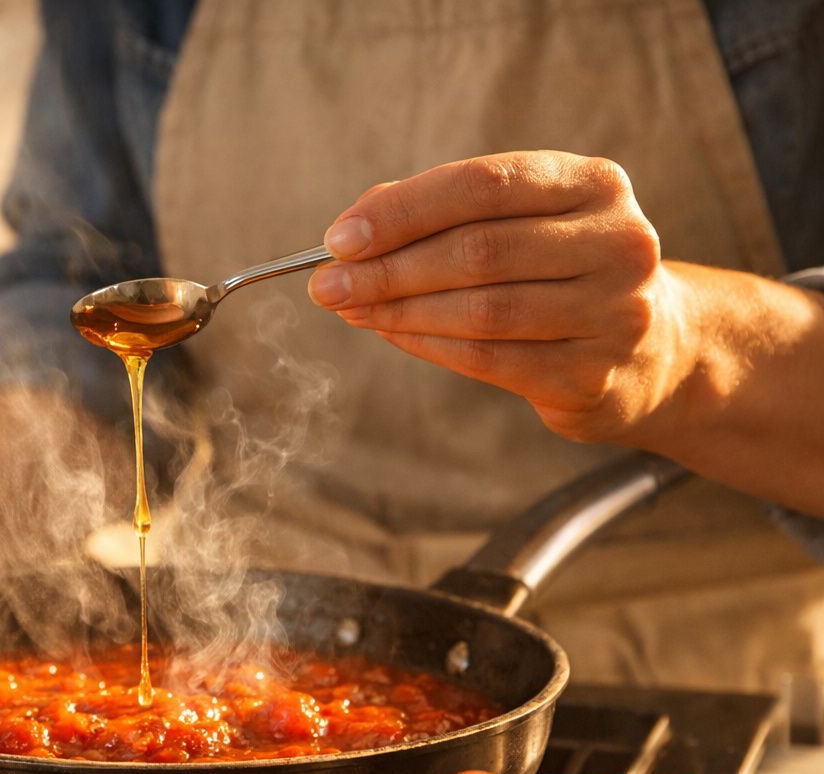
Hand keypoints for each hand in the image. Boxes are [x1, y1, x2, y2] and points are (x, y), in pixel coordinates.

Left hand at [306, 150, 689, 443]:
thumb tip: (350, 235)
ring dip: (399, 311)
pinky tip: (391, 333)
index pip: (482, 185)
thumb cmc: (559, 271)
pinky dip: (426, 345)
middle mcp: (617, 243)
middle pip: (476, 251)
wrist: (658, 350)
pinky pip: (486, 360)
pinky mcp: (593, 375)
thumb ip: (440, 214)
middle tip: (328, 285)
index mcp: (594, 184)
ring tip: (352, 310)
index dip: (402, 211)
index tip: (339, 238)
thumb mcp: (519, 222)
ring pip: (479, 311)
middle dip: (387, 269)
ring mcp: (613, 313)